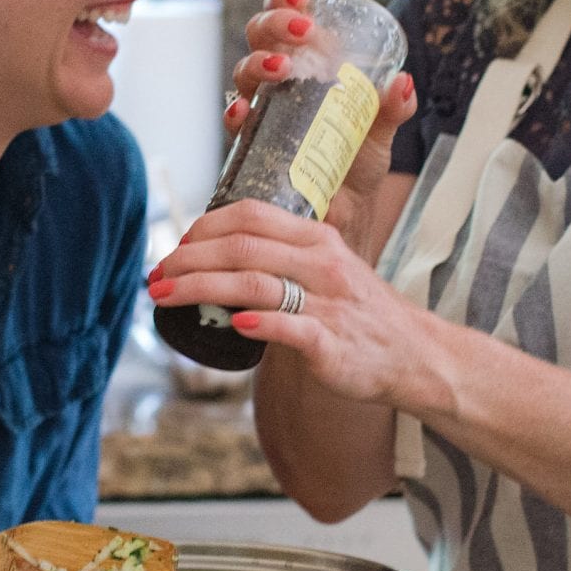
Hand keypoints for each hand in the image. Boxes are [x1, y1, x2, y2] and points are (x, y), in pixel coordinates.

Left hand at [148, 198, 442, 408]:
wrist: (413, 354)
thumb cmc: (359, 313)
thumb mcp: (328, 268)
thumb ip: (282, 257)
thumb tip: (218, 258)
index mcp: (317, 238)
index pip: (250, 215)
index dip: (205, 226)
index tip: (177, 246)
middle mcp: (322, 263)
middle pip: (242, 247)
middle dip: (188, 259)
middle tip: (157, 275)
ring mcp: (328, 302)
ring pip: (254, 284)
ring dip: (201, 288)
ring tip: (166, 296)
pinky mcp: (332, 343)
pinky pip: (290, 328)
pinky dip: (259, 324)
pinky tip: (234, 325)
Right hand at [230, 0, 417, 248]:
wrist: (345, 212)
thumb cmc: (357, 161)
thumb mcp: (381, 130)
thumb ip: (393, 107)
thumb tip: (403, 82)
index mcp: (308, 61)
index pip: (288, 16)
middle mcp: (278, 79)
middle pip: (259, 35)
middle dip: (274, 25)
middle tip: (300, 32)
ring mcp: (262, 109)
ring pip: (244, 71)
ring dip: (258, 64)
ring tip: (281, 69)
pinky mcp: (251, 142)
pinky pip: (235, 122)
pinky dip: (235, 113)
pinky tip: (243, 112)